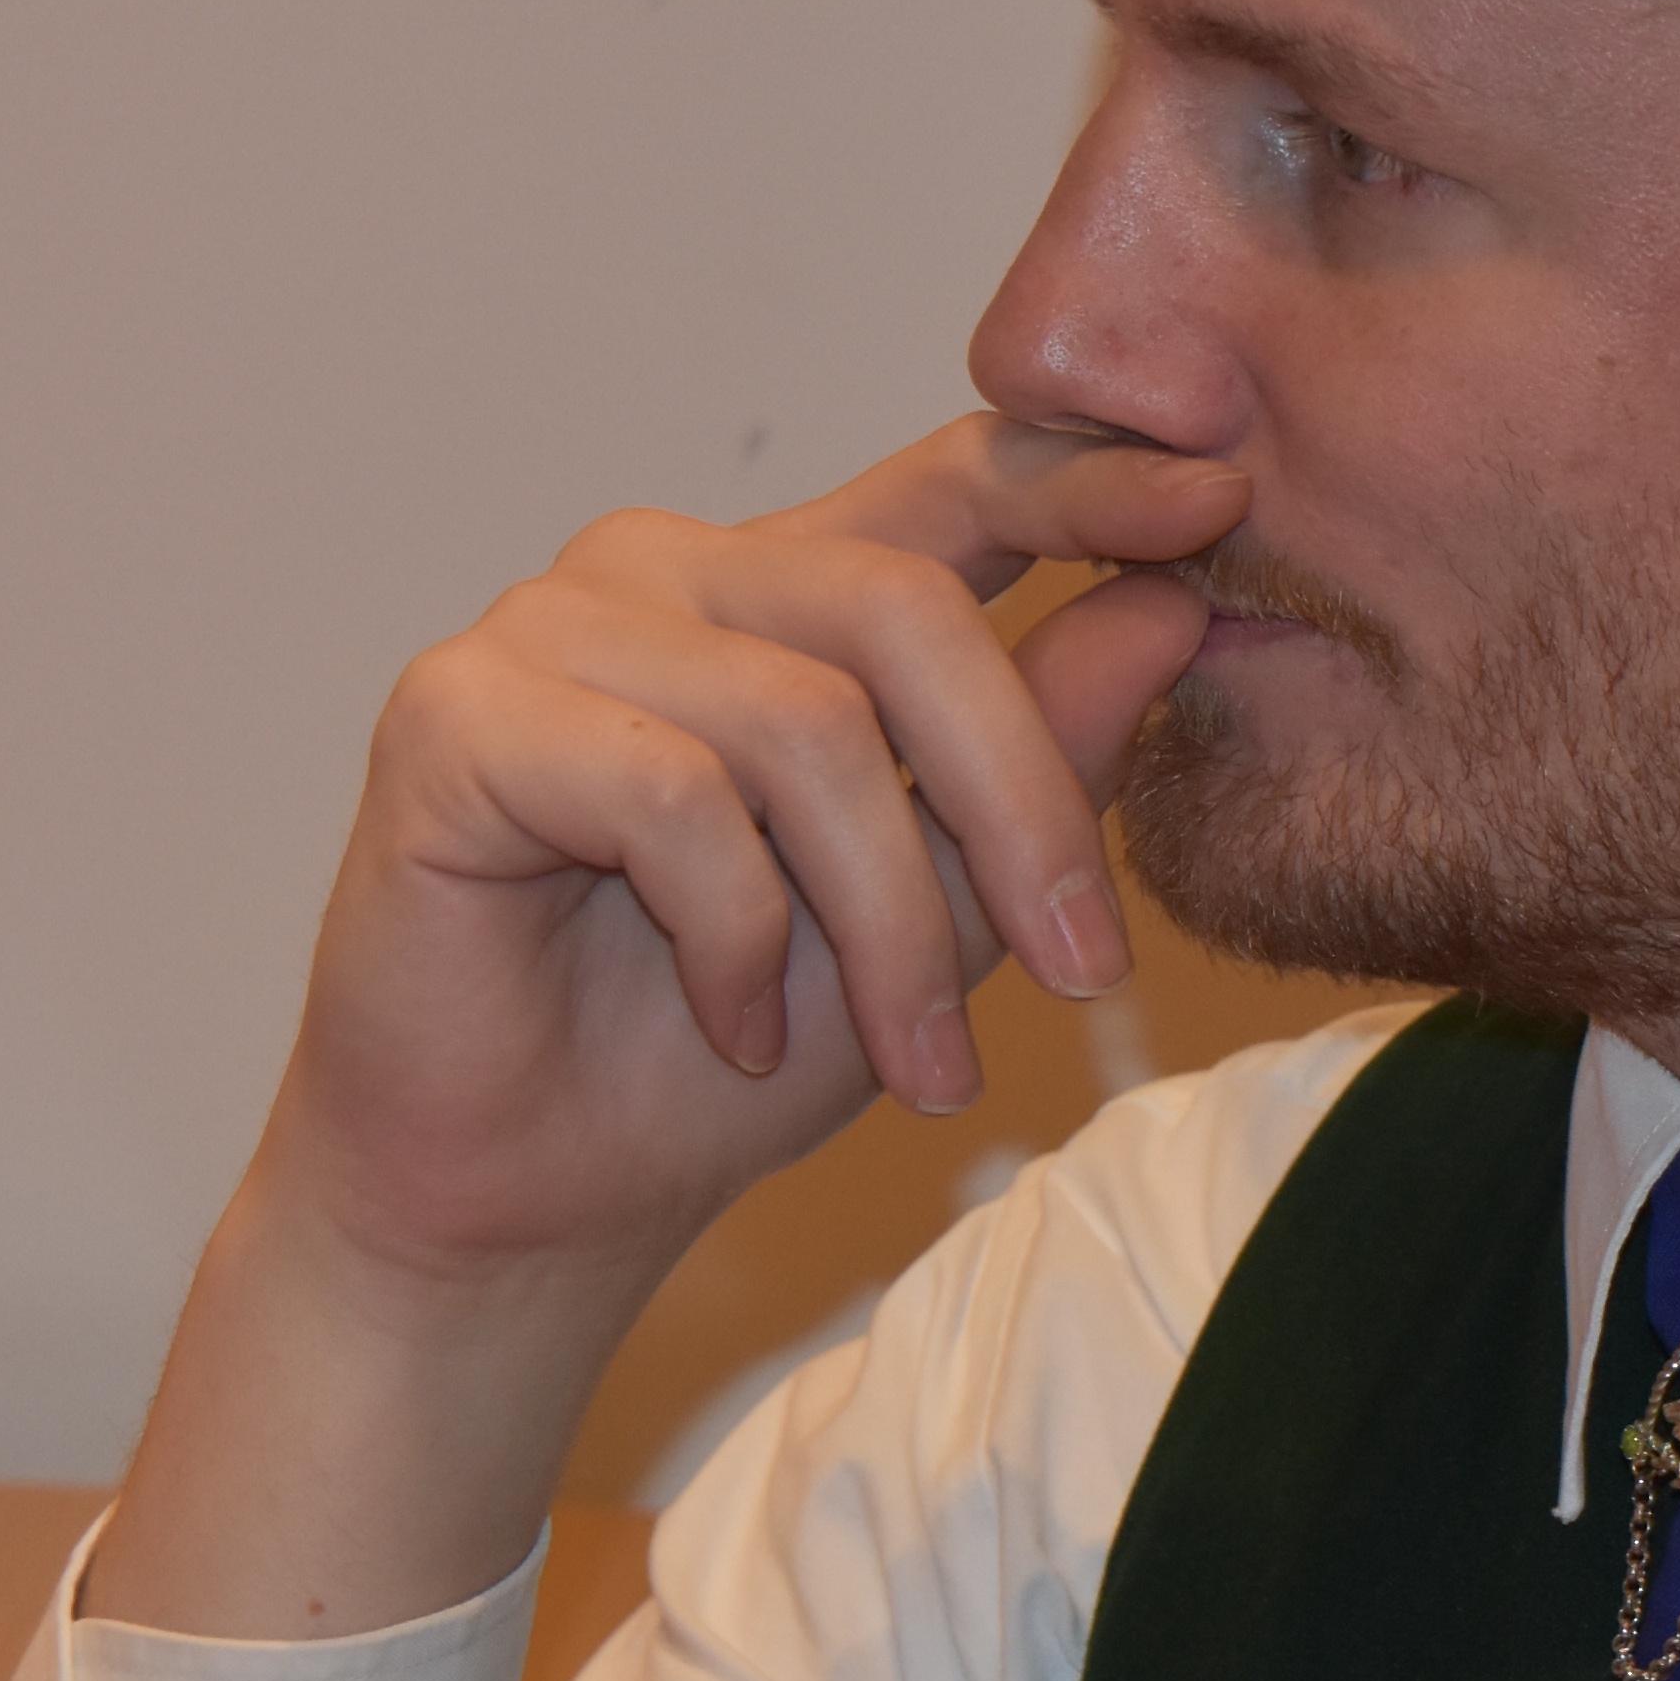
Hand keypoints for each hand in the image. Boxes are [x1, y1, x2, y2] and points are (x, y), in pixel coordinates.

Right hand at [252, 414, 1245, 1301]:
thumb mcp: (941, 909)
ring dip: (888, 926)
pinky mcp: (455, 713)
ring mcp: (548, 628)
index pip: (949, 479)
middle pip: (902, 609)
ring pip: (801, 724)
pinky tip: (737, 1027)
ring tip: (913, 1067)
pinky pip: (668, 793)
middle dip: (1020, 808)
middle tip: (1090, 978)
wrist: (528, 1202)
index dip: (1084, 478)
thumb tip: (1174, 608)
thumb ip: (1039, 753)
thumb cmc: (721, 1054)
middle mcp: (665, 574)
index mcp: (784, 590)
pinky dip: (737, 938)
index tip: (1224, 499)